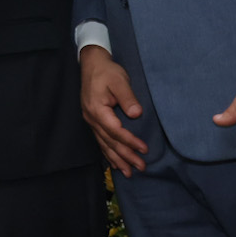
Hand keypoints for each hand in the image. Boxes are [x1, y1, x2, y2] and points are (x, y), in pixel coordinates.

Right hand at [79, 45, 148, 173]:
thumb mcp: (119, 80)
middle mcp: (92, 119)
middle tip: (141, 167)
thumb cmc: (107, 71)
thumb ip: (127, 97)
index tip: (144, 149)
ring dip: (117, 159)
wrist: (91, 64)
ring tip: (128, 172)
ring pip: (104, 145)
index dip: (130, 142)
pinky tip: (114, 162)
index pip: (115, 131)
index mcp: (97, 110)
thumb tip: (136, 114)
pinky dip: (108, 153)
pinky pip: (100, 141)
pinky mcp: (93, 120)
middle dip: (126, 156)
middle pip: (110, 142)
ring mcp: (91, 121)